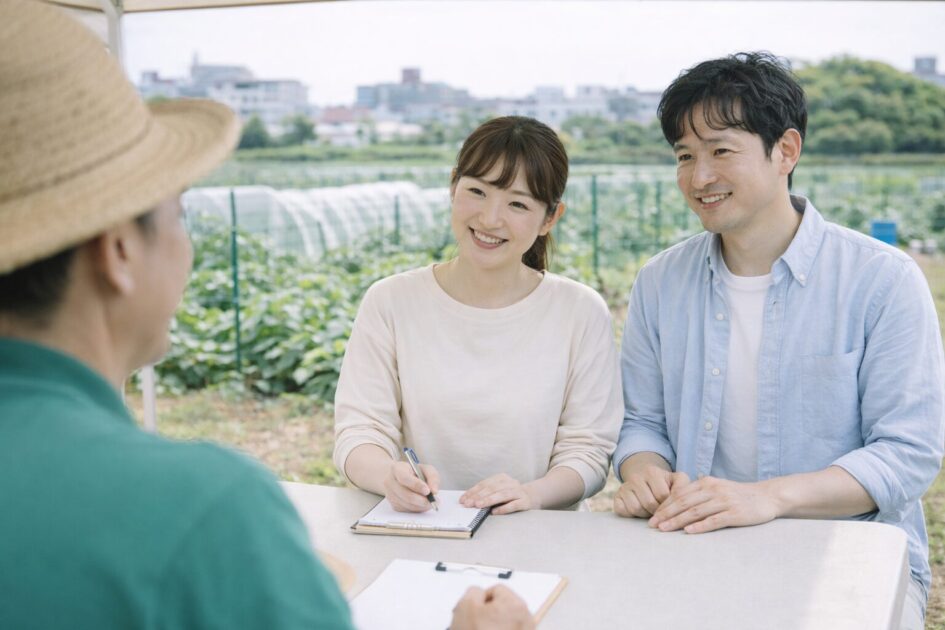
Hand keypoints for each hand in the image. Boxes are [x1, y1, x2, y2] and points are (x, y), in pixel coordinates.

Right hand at [383, 461, 440, 512]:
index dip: (416, 485)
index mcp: (397, 469)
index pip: (404, 478)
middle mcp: (390, 481)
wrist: (400, 478)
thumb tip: (434, 491)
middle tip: (433, 501)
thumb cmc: (415, 473)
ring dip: (421, 506)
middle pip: (405, 494)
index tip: (428, 491)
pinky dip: (417, 509)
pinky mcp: (393, 505)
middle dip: (421, 500)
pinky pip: (407, 510)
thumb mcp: (425, 469)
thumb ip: (432, 477)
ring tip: (430, 502)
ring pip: (407, 504)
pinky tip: (422, 504)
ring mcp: (390, 494)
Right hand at [450, 585, 534, 629]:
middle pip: (502, 608)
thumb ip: (473, 591)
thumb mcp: (466, 606)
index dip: (479, 601)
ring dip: (490, 628)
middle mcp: (526, 621)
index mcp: (516, 605)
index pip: (496, 590)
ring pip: (503, 624)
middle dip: (486, 616)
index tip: (472, 612)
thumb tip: (478, 593)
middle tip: (472, 627)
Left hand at [460, 474, 538, 514]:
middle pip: (492, 488)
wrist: (533, 496)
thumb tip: (469, 501)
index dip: (473, 491)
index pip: (484, 484)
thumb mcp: (499, 490)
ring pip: (502, 495)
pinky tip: (494, 512)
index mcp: (502, 478)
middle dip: (479, 496)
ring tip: (478, 506)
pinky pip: (513, 504)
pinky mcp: (525, 502)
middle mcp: (511, 482)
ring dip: (489, 500)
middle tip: (468, 504)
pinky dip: (503, 508)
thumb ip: (487, 494)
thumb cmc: (510, 495)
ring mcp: (519, 492)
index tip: (463, 500)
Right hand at [614, 465, 688, 517]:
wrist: (642, 477)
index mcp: (652, 472)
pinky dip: (631, 514)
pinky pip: (623, 510)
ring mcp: (624, 487)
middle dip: (657, 511)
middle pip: (649, 503)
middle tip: (660, 510)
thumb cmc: (664, 483)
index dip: (668, 504)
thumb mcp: (676, 480)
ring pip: (636, 508)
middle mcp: (636, 477)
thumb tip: (683, 499)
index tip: (670, 505)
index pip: (662, 495)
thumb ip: (683, 486)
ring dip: (645, 514)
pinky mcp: (616, 496)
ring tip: (650, 510)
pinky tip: (638, 510)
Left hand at [649, 476, 779, 533]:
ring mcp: (724, 501)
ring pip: (695, 511)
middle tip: (653, 525)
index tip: (653, 517)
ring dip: (677, 521)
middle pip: (684, 502)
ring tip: (664, 529)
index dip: (664, 506)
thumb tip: (676, 500)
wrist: (768, 496)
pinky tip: (689, 532)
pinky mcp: (735, 514)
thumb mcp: (717, 488)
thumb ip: (699, 492)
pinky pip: (714, 520)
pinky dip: (700, 526)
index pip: (680, 494)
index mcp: (706, 482)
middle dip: (666, 514)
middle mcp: (713, 490)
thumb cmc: (738, 495)